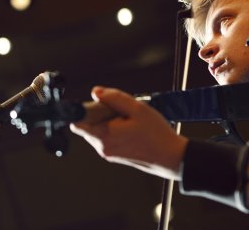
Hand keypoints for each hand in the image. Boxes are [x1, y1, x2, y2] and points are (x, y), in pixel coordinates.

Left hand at [70, 86, 187, 179]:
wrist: (170, 157)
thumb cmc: (156, 134)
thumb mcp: (137, 109)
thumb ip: (114, 98)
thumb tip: (95, 92)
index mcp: (104, 135)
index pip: (78, 122)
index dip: (85, 109)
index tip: (99, 104)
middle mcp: (102, 147)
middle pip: (88, 125)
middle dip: (99, 113)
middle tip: (120, 111)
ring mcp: (108, 153)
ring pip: (97, 130)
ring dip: (107, 121)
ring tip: (128, 120)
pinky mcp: (114, 155)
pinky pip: (106, 138)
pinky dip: (113, 129)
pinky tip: (130, 127)